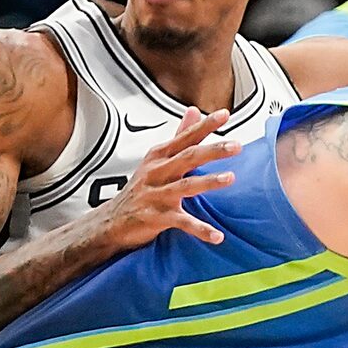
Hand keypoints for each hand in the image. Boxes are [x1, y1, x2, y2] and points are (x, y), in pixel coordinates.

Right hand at [93, 109, 236, 251]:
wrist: (111, 221)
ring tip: (230, 178)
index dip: (205, 125)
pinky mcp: (155, 218)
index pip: (185, 137)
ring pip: (185, 186)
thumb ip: (179, 136)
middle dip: (212, 151)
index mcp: (159, 156)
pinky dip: (200, 229)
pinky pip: (181, 223)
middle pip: (188, 157)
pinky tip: (217, 236)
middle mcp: (157, 172)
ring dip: (208, 182)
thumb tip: (194, 111)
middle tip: (236, 146)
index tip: (225, 114)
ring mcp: (156, 195)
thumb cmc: (141, 189)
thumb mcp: (156, 159)